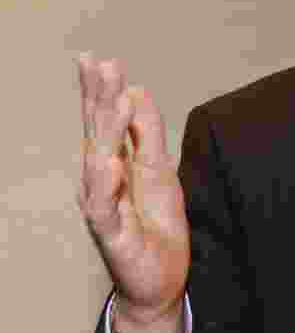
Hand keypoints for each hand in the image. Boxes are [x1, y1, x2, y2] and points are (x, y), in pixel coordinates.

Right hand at [77, 54, 188, 332]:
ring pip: (99, 165)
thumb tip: (137, 91)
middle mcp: (100, 180)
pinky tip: (111, 164)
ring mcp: (103, 206)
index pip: (103, 121)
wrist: (161, 275)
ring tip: (116, 102)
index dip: (98, 90)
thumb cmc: (155, 219)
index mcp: (112, 161)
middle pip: (97, 134)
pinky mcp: (112, 234)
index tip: (96, 57)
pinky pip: (104, 209)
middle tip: (102, 65)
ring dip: (107, 132)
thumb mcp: (161, 169)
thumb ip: (149, 133)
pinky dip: (106, 186)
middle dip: (99, 99)